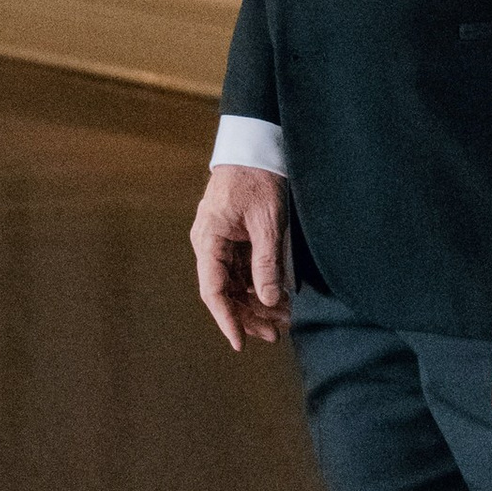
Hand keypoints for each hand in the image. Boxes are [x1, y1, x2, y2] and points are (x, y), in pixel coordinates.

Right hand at [192, 166, 289, 349]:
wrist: (256, 148)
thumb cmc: (258, 179)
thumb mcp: (267, 222)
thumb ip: (267, 262)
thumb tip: (270, 299)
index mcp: (209, 240)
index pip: (214, 291)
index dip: (227, 319)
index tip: (240, 343)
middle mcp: (209, 245)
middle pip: (225, 292)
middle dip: (249, 316)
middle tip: (275, 335)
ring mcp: (221, 242)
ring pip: (236, 284)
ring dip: (257, 304)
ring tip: (282, 322)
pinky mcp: (234, 239)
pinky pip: (243, 270)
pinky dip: (260, 286)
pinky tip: (279, 301)